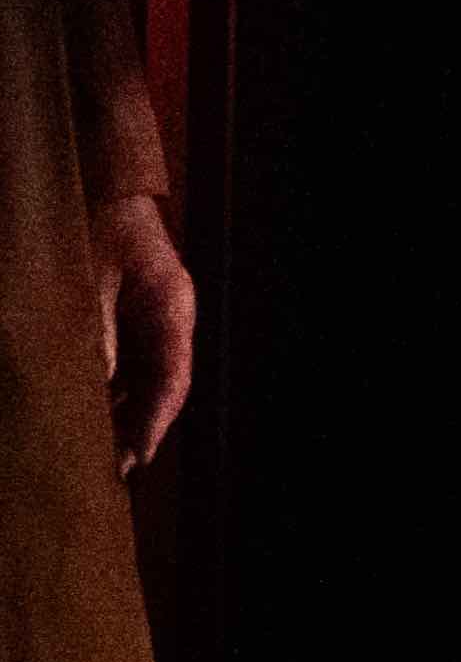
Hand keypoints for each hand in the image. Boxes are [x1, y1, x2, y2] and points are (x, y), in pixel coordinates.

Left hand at [92, 194, 191, 472]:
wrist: (95, 191)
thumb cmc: (91, 225)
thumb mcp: (88, 278)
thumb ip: (94, 331)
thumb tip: (96, 386)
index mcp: (171, 305)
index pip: (171, 376)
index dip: (155, 420)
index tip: (137, 457)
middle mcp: (168, 320)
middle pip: (161, 386)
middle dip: (138, 429)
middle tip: (114, 471)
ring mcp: (151, 322)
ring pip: (143, 381)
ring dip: (122, 416)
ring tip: (99, 454)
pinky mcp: (130, 322)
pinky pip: (126, 368)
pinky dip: (108, 395)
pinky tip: (87, 416)